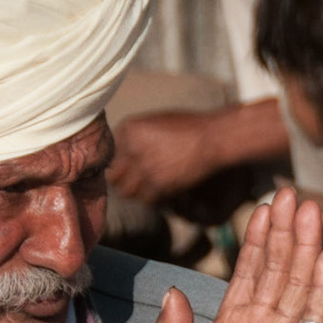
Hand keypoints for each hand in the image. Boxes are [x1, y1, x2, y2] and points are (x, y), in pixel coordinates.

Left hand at [107, 110, 223, 202]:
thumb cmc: (188, 128)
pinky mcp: (158, 184)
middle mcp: (131, 148)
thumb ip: (137, 137)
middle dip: (123, 181)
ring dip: (137, 193)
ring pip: (127, 192)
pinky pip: (147, 200)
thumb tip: (124, 154)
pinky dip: (154, 199)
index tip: (131, 168)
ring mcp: (143, 168)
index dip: (121, 164)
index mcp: (128, 129)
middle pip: (113, 176)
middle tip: (135, 183)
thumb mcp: (156, 122)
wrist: (211, 138)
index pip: (111, 154)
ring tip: (149, 189)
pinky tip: (163, 192)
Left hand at [141, 187, 322, 322]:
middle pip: (277, 269)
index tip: (265, 207)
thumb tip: (176, 293)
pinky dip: (322, 287)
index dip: (258, 241)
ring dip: (305, 247)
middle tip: (292, 194)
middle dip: (284, 232)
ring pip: (297, 284)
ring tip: (311, 211)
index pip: (248, 274)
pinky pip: (314, 317)